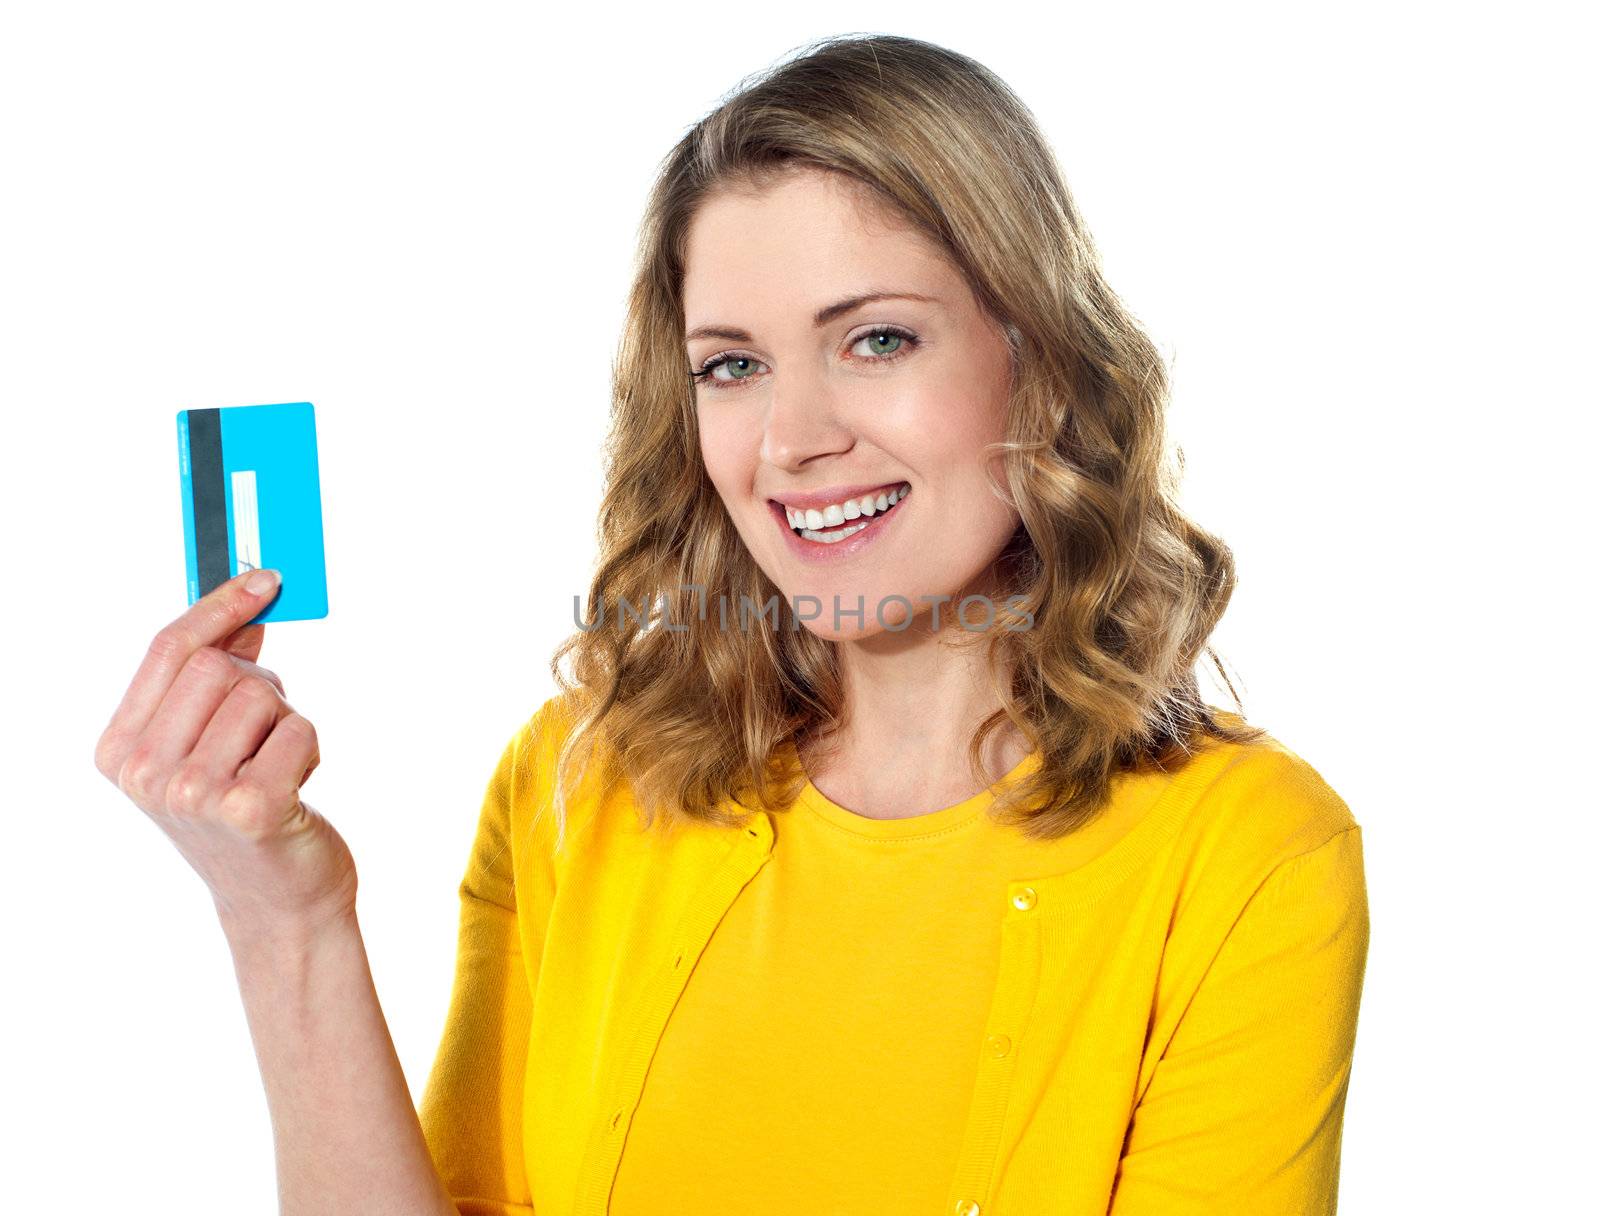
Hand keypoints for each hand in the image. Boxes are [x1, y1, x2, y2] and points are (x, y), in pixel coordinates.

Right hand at [93, 568, 356, 937]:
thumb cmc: (246, 814)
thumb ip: (217, 676)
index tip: (267, 577)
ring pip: (262, 694)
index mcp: (119, 750)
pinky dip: (311, 747)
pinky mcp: (248, 807)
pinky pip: (299, 728)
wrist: (279, 901)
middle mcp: (144, 772)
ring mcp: (192, 792)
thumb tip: (247, 601)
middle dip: (260, 684)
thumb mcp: (211, 743)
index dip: (220, 604)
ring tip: (278, 767)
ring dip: (288, 721)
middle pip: (217, 665)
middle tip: (268, 730)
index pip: (167, 648)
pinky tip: (296, 789)